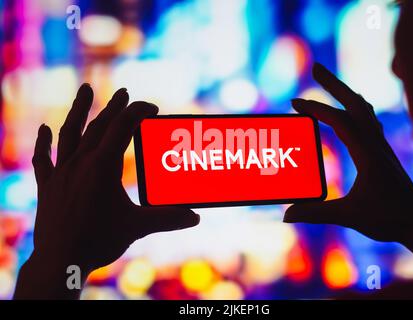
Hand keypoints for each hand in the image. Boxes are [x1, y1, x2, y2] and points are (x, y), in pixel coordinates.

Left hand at [14, 84, 199, 298]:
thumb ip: (168, 218)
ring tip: (85, 90)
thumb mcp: (137, 227)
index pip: (123, 127)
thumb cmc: (98, 242)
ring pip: (70, 133)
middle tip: (124, 93)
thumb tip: (195, 218)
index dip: (138, 112)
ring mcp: (61, 172)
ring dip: (79, 110)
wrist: (59, 262)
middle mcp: (80, 163)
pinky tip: (44, 130)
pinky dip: (44, 143)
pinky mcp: (48, 186)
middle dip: (115, 107)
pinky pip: (44, 159)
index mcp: (103, 166)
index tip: (152, 108)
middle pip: (99, 125)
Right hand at [284, 63, 412, 276]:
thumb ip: (316, 213)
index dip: (316, 109)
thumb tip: (286, 215)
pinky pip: (368, 121)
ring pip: (364, 109)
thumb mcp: (349, 216)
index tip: (294, 102)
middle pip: (355, 103)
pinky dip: (354, 108)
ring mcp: (381, 146)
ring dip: (345, 93)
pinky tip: (347, 113)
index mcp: (368, 153)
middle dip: (334, 83)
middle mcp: (376, 144)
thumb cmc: (389, 219)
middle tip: (316, 67)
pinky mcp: (382, 152)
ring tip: (329, 84)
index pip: (340, 121)